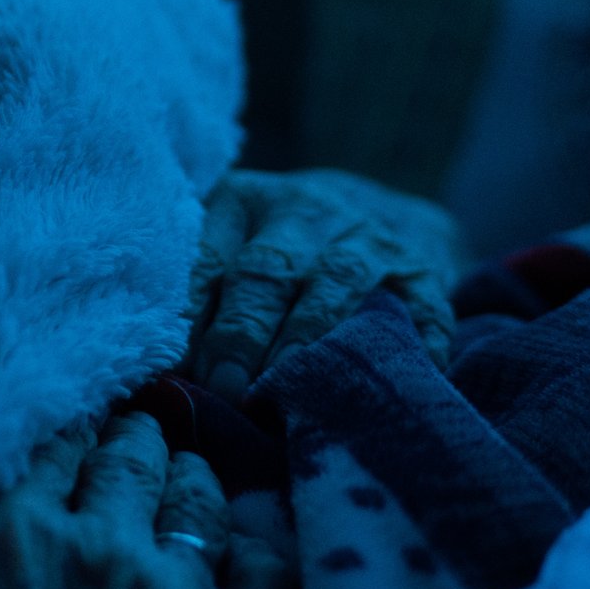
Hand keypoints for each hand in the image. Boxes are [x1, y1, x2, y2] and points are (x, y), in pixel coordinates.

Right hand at [0, 414, 295, 588]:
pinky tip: (245, 546)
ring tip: (187, 473)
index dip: (65, 431)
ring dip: (189, 478)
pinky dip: (254, 546)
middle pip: (125, 457)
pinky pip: (266, 570)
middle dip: (131, 440)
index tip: (72, 428)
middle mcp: (91, 544)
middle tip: (134, 435)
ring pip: (195, 498)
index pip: (48, 444)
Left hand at [183, 169, 462, 399]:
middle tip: (226, 386)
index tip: (179, 366)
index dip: (191, 314)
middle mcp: (303, 210)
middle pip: (266, 269)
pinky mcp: (421, 268)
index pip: (207, 257)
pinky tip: (387, 380)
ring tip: (287, 385)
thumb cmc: (277, 245)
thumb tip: (168, 377)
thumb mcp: (229, 245)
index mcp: (241, 202)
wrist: (377, 209)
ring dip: (307, 334)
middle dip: (243, 331)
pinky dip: (409, 342)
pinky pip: (419, 305)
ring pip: (335, 279)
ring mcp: (367, 236)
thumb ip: (200, 297)